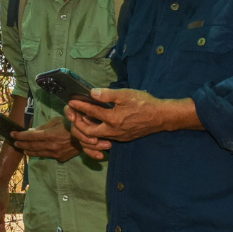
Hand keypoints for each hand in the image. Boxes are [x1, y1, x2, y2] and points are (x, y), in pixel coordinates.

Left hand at [11, 118, 79, 161]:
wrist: (86, 137)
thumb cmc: (71, 125)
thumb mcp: (57, 121)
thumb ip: (43, 127)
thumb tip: (31, 131)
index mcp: (49, 135)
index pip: (30, 136)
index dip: (20, 136)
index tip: (13, 134)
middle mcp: (50, 146)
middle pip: (31, 146)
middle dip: (21, 144)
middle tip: (15, 142)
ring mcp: (55, 153)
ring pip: (38, 153)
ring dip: (28, 151)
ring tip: (23, 148)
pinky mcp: (60, 158)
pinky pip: (47, 156)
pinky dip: (39, 154)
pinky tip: (35, 152)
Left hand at [66, 88, 187, 159]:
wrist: (161, 117)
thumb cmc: (145, 103)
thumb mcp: (126, 94)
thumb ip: (108, 94)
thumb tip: (92, 93)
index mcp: (112, 119)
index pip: (90, 112)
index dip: (79, 106)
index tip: (71, 101)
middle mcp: (113, 131)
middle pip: (88, 132)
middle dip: (78, 124)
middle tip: (75, 114)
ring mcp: (118, 136)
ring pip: (96, 136)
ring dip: (88, 128)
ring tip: (84, 118)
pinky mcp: (123, 138)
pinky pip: (106, 137)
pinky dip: (98, 131)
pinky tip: (99, 123)